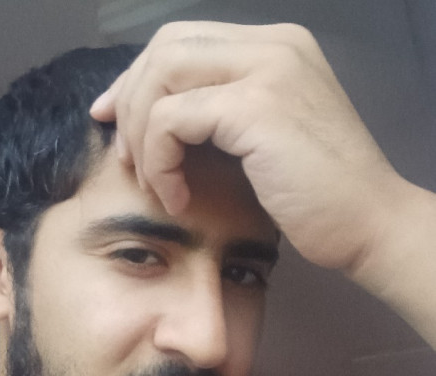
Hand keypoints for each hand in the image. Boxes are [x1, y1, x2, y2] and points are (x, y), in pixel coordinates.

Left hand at [90, 21, 408, 272]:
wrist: (368, 225)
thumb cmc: (321, 197)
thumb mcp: (271, 138)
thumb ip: (226, 114)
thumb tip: (164, 119)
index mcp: (276, 48)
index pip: (183, 42)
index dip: (138, 80)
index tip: (116, 122)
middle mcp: (272, 46)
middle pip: (164, 48)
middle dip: (130, 101)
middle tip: (124, 157)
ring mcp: (266, 71)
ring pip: (160, 77)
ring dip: (141, 136)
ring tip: (152, 183)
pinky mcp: (256, 107)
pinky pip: (171, 121)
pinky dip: (160, 163)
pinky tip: (176, 199)